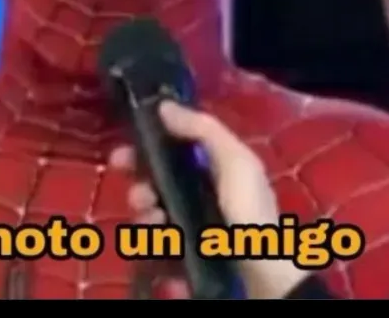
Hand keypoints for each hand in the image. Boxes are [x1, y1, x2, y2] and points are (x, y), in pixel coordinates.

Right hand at [109, 101, 307, 298]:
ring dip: (145, 219)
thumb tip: (163, 106)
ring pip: (150, 217)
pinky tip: (164, 252)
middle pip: (154, 185)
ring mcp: (191, 229)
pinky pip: (156, 252)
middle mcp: (199, 195)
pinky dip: (155, 252)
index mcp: (214, 168)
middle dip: (139, 188)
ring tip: (156, 225)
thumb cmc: (251, 216)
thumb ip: (204, 130)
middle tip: (139, 197)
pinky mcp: (184, 260)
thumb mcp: (236, 163)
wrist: (265, 281)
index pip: (170, 150)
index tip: (123, 154)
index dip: (144, 149)